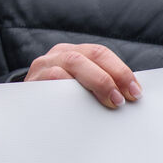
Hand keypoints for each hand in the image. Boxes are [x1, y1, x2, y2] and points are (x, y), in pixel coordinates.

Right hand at [25, 43, 141, 108]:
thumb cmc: (61, 100)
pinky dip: (72, 91)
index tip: (135, 92)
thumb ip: (100, 86)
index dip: (121, 71)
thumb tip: (132, 96)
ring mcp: (44, 65)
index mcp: (75, 52)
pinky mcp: (33, 80)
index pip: (101, 53)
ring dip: (97, 82)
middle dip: (110, 77)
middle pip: (89, 55)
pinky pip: (54, 79)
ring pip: (73, 63)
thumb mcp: (80, 87)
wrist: (27, 109)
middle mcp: (59, 54)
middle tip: (122, 100)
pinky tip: (84, 105)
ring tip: (109, 102)